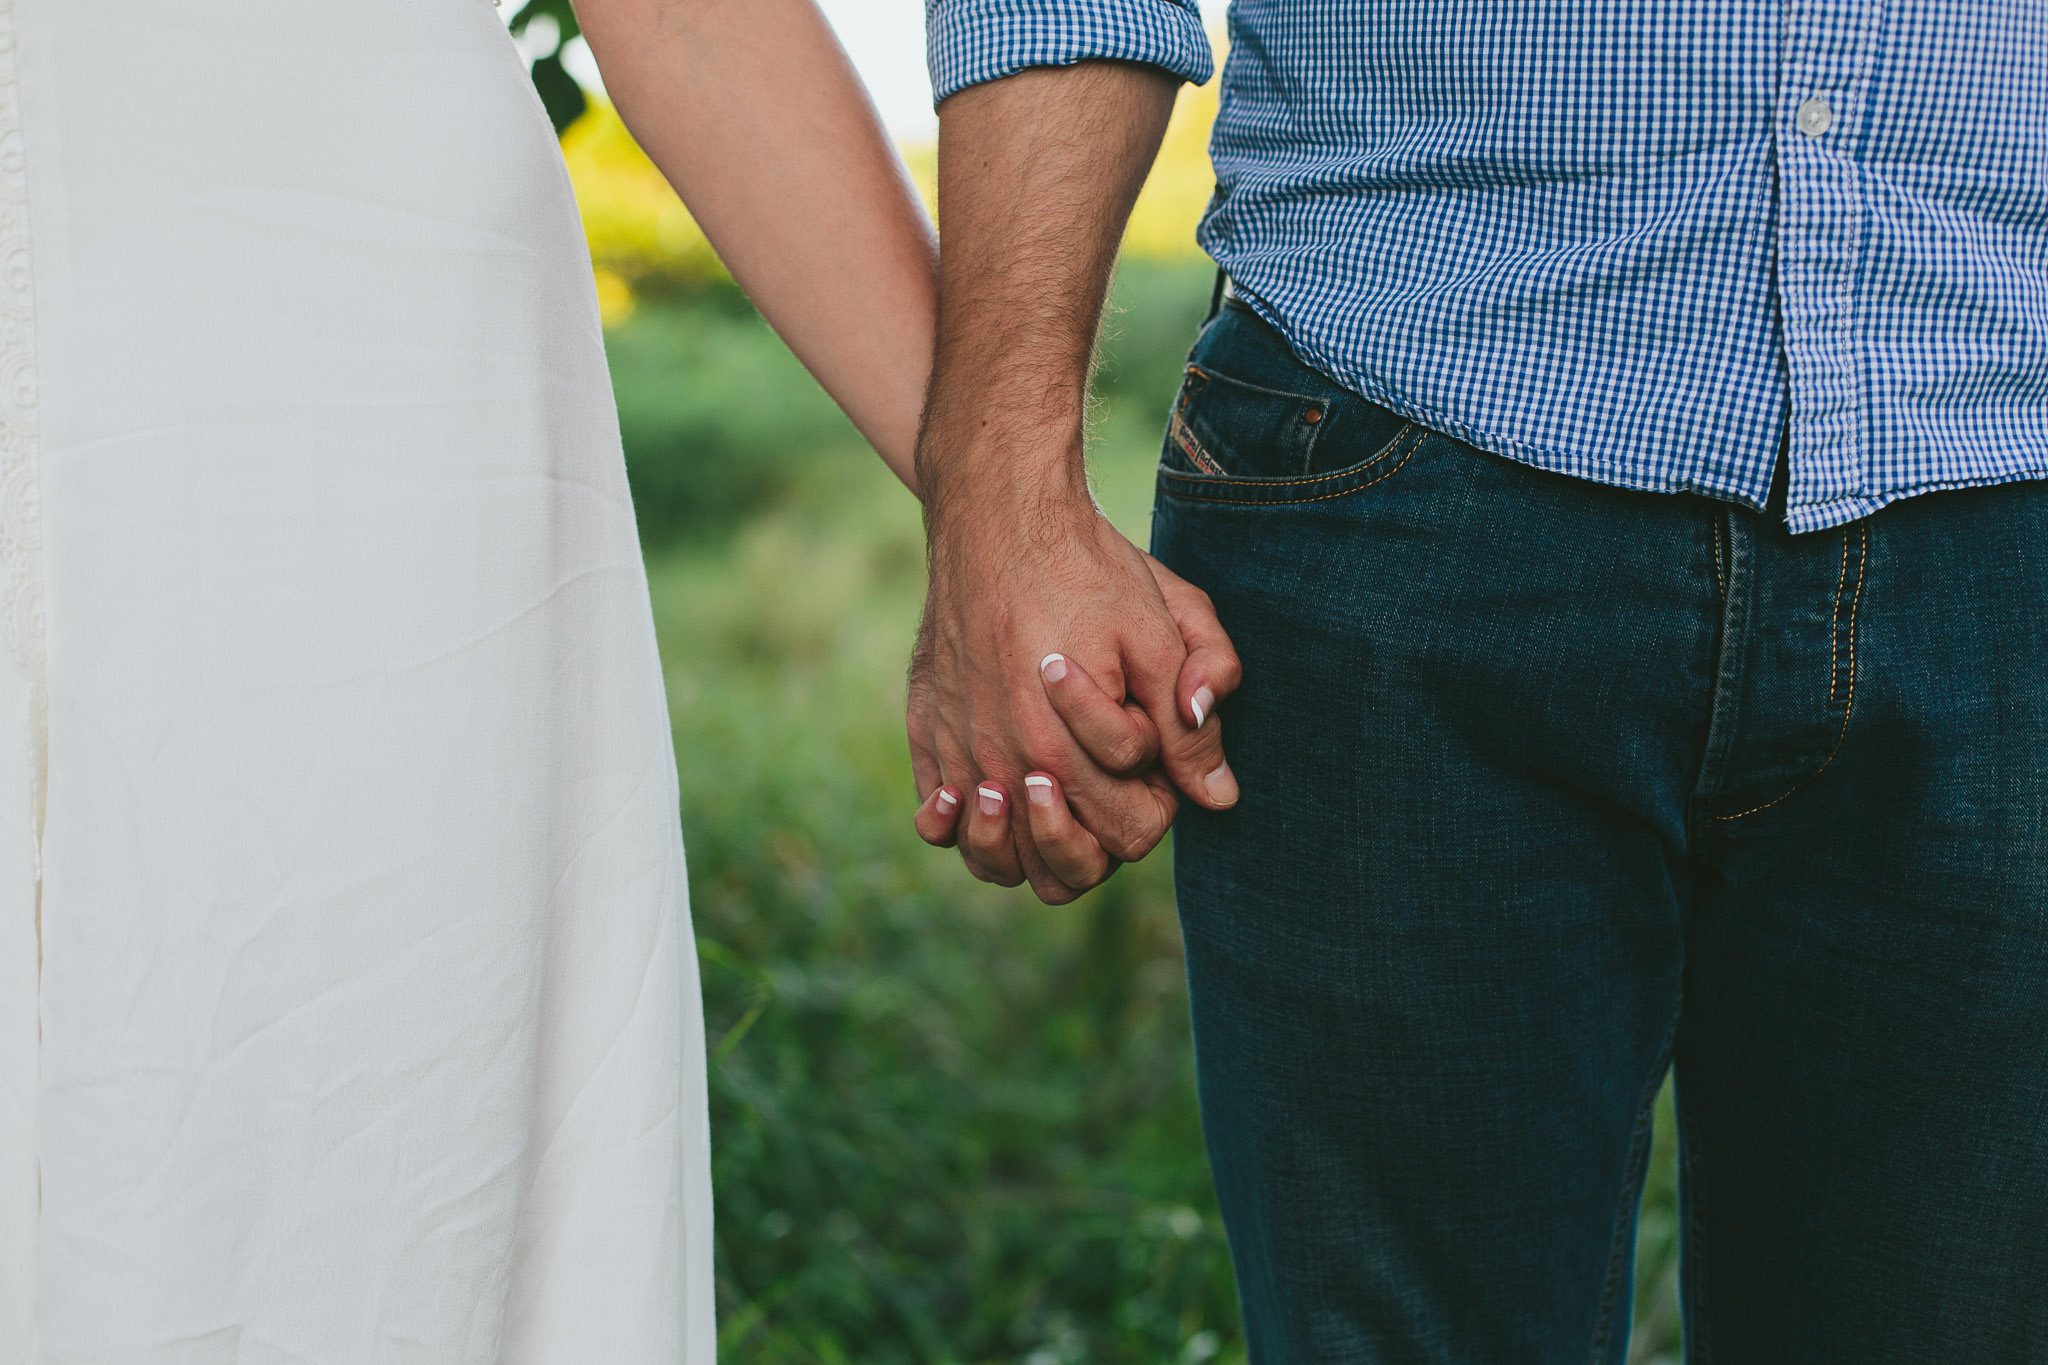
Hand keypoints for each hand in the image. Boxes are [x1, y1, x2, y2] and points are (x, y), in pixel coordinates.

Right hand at [907, 491, 1239, 902]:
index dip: (1159, 801)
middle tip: (1114, 772)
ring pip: (995, 862)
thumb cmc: (1089, 569)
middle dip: (1105, 829)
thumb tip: (1219, 798)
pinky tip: (988, 792)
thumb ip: (1192, 721)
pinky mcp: (927, 731)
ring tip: (1053, 793)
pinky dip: (961, 826)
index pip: (1132, 836)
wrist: (998, 514)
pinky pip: (936, 822)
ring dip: (1032, 846)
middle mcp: (1006, 766)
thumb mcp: (1163, 633)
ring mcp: (959, 753)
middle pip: (1068, 866)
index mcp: (1069, 753)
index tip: (1155, 753)